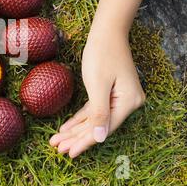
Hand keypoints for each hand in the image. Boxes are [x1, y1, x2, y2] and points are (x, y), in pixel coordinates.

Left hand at [49, 31, 144, 157]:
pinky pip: (94, 110)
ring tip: (58, 141)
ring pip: (95, 119)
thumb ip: (99, 112)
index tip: (69, 152)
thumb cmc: (102, 54)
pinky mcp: (111, 93)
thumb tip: (100, 138)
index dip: (85, 141)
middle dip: (76, 137)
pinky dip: (80, 118)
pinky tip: (67, 127)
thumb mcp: (98, 84)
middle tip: (58, 148)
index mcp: (128, 102)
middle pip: (99, 126)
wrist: (106, 32)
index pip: (103, 128)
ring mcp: (120, 98)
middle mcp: (127, 103)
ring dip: (76, 130)